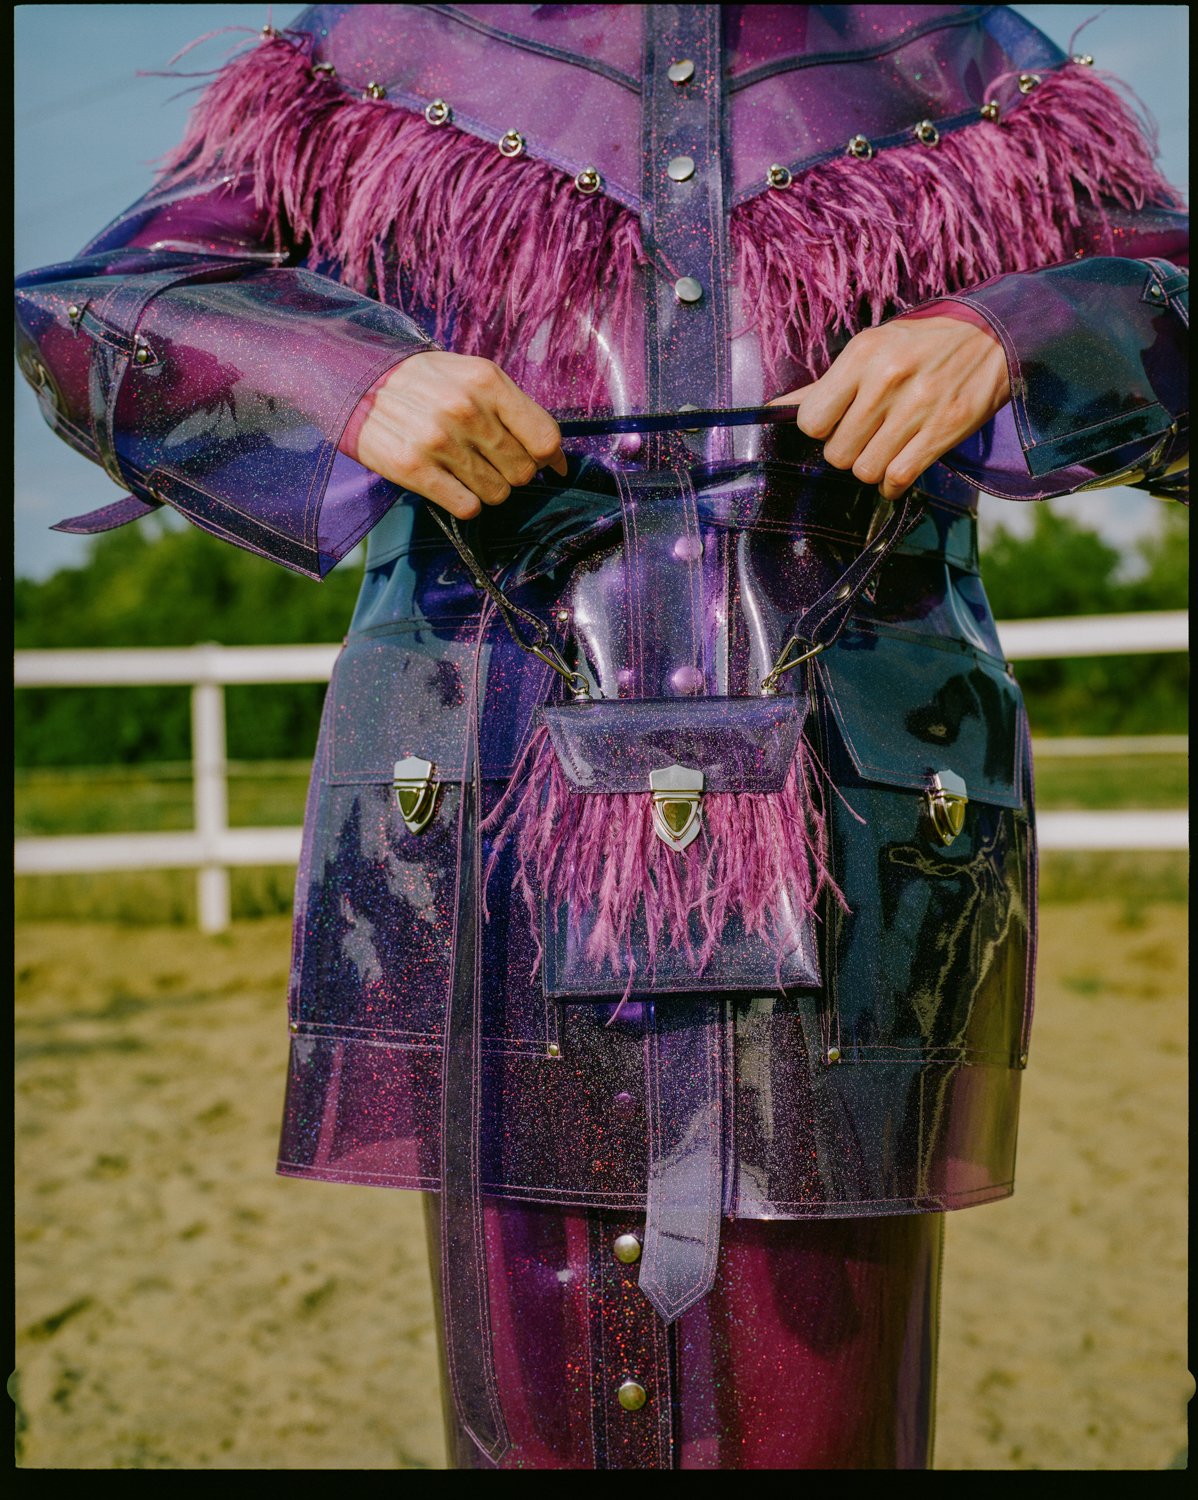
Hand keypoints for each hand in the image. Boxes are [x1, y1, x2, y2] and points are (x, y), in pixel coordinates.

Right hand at [339, 350, 567, 517]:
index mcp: (486, 381)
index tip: (543, 463)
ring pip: (497, 494)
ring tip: (464, 467)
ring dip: (487, 488)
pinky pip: (467, 506)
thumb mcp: (473, 376)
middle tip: (489, 460)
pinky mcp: (413, 468)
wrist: (359, 381)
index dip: (549, 458)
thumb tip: (555, 459)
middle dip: (512, 472)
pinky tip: (450, 483)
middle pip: (523, 471)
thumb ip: (515, 410)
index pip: (545, 439)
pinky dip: (465, 502)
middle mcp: (465, 410)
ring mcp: (438, 441)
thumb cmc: (428, 383)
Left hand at [769, 311, 1010, 500]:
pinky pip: (898, 478)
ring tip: (886, 447)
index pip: (811, 419)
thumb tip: (777, 409)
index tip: (836, 423)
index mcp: (862, 354)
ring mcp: (916, 407)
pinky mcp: (943, 431)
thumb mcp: (873, 347)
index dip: (820, 430)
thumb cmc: (923, 345)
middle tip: (866, 436)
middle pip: (837, 452)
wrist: (995, 336)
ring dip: (872, 467)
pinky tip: (900, 466)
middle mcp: (886, 380)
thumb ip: (828, 382)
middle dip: (848, 452)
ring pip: (866, 470)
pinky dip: (894, 482)